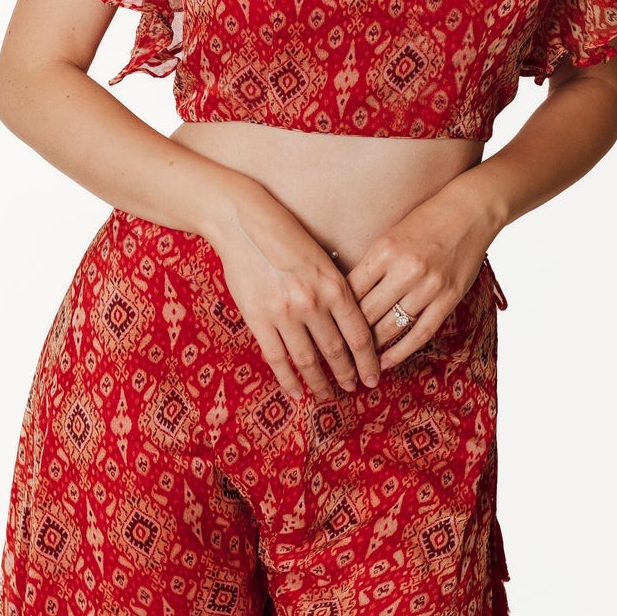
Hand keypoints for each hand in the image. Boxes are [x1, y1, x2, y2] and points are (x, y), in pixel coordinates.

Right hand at [206, 183, 380, 402]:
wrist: (243, 221)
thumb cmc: (285, 235)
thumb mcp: (322, 258)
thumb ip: (335, 290)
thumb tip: (350, 324)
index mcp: (334, 285)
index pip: (359, 335)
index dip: (368, 361)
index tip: (373, 376)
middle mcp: (313, 302)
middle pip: (336, 351)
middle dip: (347, 374)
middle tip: (354, 388)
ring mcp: (284, 312)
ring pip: (308, 360)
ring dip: (320, 382)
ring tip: (328, 394)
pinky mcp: (258, 318)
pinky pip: (277, 358)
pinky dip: (288, 380)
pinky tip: (297, 393)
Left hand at [345, 170, 507, 370]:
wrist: (470, 212)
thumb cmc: (425, 222)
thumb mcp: (390, 236)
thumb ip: (371, 266)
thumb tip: (345, 297)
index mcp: (385, 250)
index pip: (351, 290)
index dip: (336, 313)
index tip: (325, 328)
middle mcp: (406, 269)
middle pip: (368, 313)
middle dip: (350, 336)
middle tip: (336, 352)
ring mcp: (429, 286)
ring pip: (392, 327)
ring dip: (373, 348)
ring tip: (357, 361)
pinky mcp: (448, 298)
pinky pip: (420, 333)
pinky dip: (401, 351)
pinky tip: (386, 362)